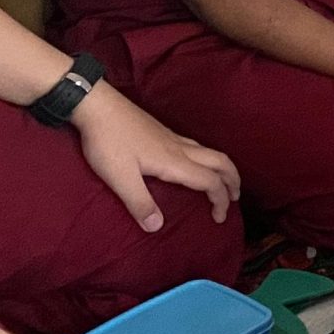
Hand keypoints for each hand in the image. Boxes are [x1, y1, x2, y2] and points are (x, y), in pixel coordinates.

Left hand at [70, 82, 237, 232]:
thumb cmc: (108, 142)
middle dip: (233, 180)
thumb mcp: (119, 178)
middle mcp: (180, 148)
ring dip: (222, 168)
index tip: (219, 218)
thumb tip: (157, 227)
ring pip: (210, 152)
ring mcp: (172, 138)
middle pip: (220, 161)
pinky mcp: (163, 132)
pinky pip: (197, 147)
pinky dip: (207, 160)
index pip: (210, 181)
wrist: (98, 106)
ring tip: (222, 183)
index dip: (220, 200)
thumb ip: (139, 202)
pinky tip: (193, 164)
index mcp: (174, 162)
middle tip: (235, 197)